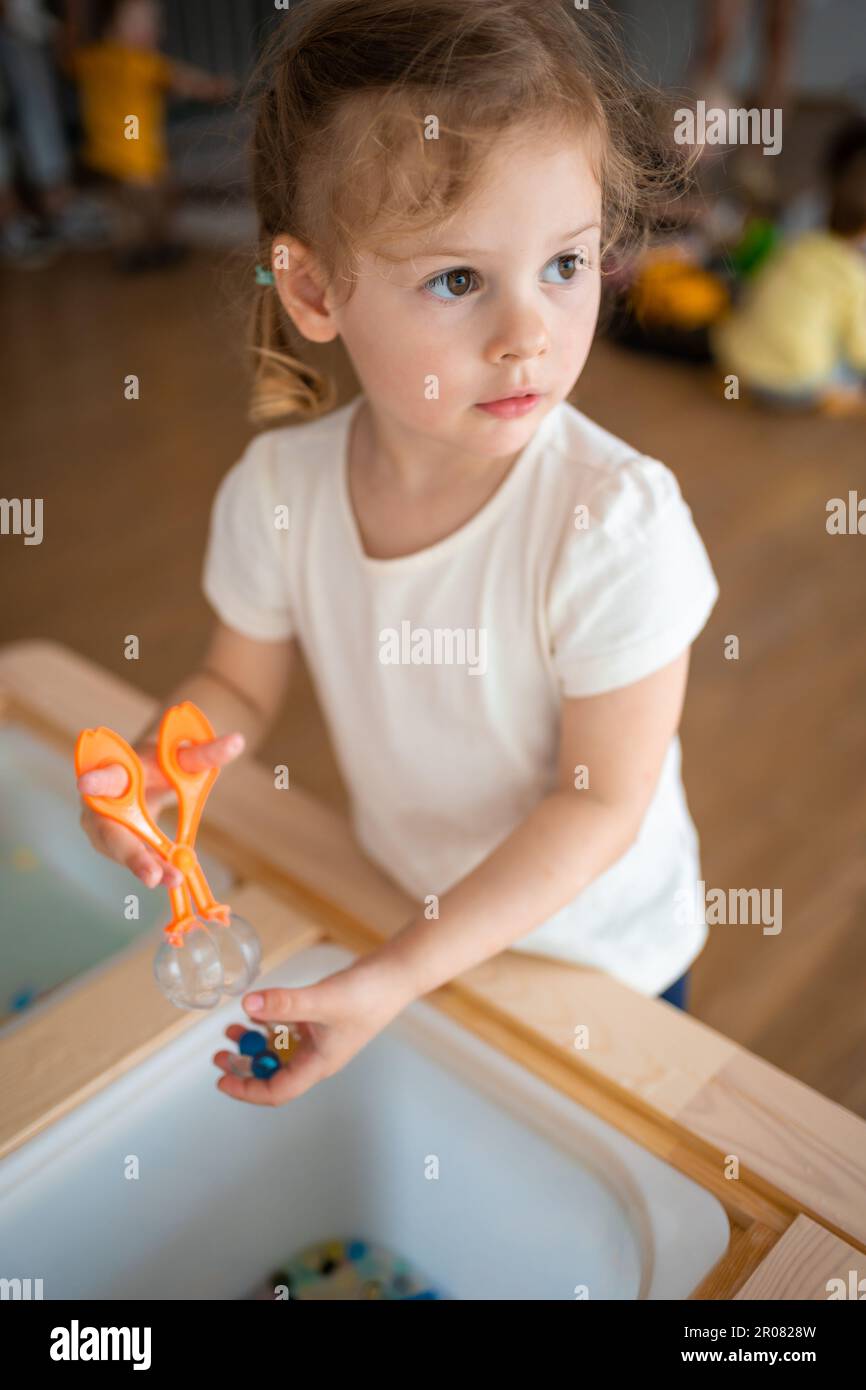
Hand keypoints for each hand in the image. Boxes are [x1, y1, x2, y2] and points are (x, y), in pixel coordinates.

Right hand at [77, 730, 244, 888]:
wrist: (145, 774)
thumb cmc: (160, 761)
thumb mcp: (182, 756)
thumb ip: (206, 753)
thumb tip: (238, 741)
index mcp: (115, 769)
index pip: (106, 773)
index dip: (97, 780)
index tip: (86, 784)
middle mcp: (99, 800)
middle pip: (110, 830)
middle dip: (132, 854)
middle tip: (153, 875)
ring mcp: (101, 826)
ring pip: (121, 851)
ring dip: (146, 867)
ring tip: (174, 878)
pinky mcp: (112, 844)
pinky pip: (133, 858)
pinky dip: (152, 868)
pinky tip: (170, 876)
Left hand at [213, 954, 412, 1105]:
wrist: (395, 974)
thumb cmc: (369, 995)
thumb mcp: (321, 1001)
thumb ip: (284, 1004)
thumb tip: (247, 1005)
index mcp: (318, 1065)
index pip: (277, 1091)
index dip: (247, 1090)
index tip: (222, 1081)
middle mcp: (317, 1056)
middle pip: (273, 1073)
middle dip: (244, 1066)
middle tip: (218, 1055)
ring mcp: (319, 1038)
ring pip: (278, 1050)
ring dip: (254, 1044)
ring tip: (230, 1030)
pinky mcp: (321, 1019)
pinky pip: (288, 1030)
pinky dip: (269, 1023)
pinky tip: (255, 1012)